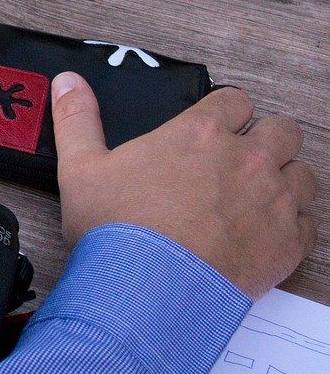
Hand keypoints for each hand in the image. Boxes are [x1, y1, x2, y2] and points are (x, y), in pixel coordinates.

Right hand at [53, 72, 318, 297]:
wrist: (147, 292)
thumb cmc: (117, 230)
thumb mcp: (81, 169)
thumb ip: (77, 120)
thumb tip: (68, 81)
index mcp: (200, 134)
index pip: (235, 100)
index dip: (225, 113)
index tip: (213, 131)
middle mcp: (245, 159)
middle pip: (282, 131)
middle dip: (265, 141)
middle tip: (238, 163)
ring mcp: (273, 200)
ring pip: (303, 174)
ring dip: (284, 182)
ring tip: (254, 200)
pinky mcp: (288, 242)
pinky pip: (309, 223)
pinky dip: (291, 227)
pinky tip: (262, 235)